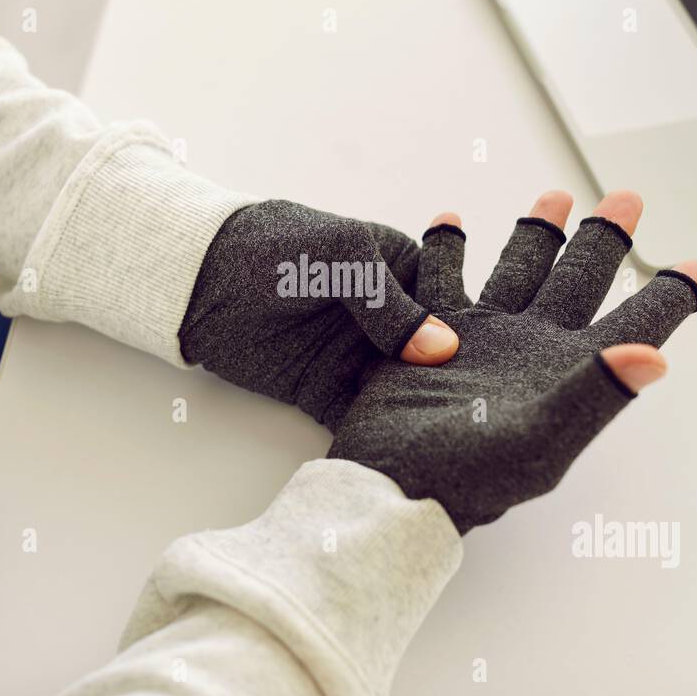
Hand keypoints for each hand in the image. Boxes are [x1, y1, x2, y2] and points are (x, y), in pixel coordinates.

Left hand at [179, 200, 460, 427]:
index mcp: (404, 275)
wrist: (201, 277)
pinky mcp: (327, 392)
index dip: (471, 339)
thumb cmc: (276, 246)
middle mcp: (388, 323)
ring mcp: (358, 359)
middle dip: (448, 387)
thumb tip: (443, 347)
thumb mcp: (343, 258)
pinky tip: (397, 449)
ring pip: (399, 392)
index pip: (450, 311)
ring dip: (415, 413)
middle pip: (429, 361)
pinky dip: (375, 432)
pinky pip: (359, 415)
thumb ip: (390, 304)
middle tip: (478, 420)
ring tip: (445, 443)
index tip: (496, 370)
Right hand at [328, 190, 696, 533]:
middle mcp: (533, 348)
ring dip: (537, 232)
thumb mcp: (538, 441)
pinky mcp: (431, 333)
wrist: (392, 486)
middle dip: (604, 238)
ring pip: (519, 269)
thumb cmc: (468, 478)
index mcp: (570, 372)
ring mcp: (484, 337)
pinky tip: (450, 220)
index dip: (669, 298)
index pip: (635, 325)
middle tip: (628, 197)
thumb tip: (656, 357)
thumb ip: (594, 394)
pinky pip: (443, 279)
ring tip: (554, 196)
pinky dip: (446, 249)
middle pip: (579, 279)